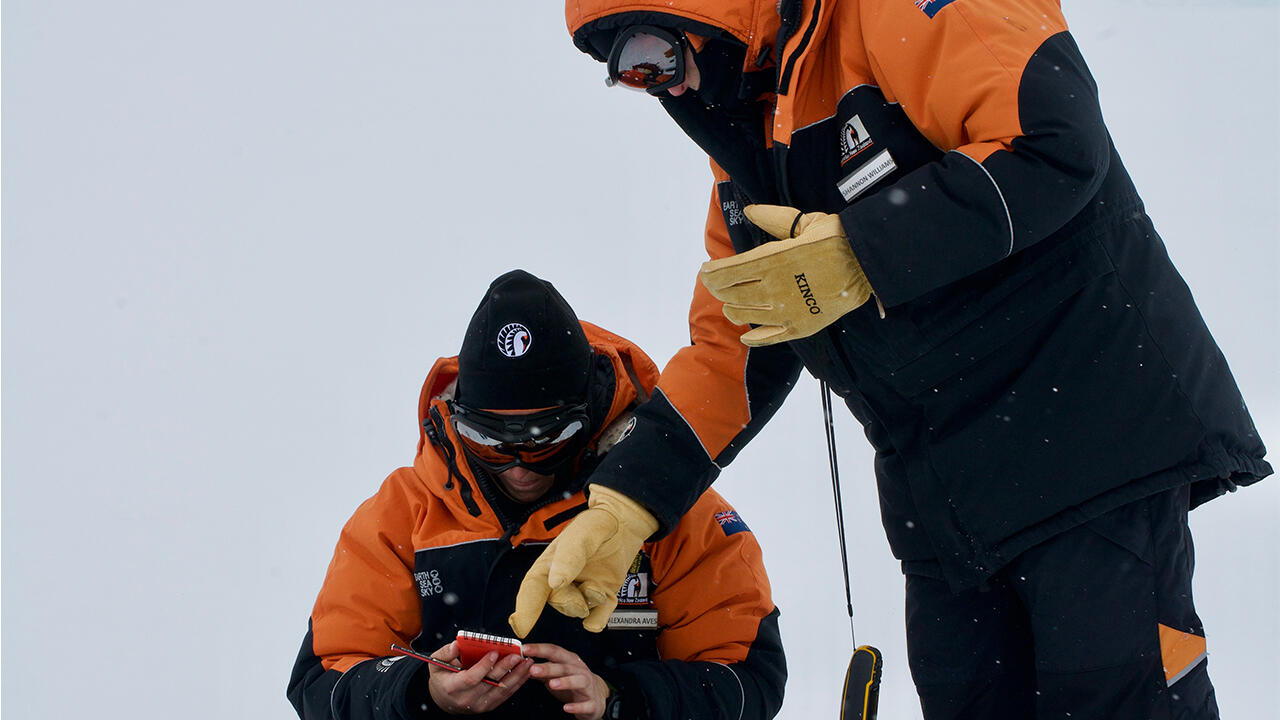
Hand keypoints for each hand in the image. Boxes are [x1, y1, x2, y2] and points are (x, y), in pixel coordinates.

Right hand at [425, 641, 533, 714]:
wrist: (444, 700)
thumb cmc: (442, 678)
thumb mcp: (436, 663)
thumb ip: (445, 652)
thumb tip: (457, 644)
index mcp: (452, 687)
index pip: (471, 678)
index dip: (484, 665)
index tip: (495, 652)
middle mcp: (467, 699)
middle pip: (490, 683)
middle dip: (505, 668)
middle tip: (517, 655)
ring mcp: (479, 705)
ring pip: (501, 690)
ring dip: (517, 676)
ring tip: (527, 662)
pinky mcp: (488, 706)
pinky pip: (505, 695)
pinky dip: (517, 683)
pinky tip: (525, 672)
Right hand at [509, 484, 657, 636]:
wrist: (625, 523)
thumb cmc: (598, 524)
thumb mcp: (582, 533)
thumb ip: (568, 556)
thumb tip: (554, 583)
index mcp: (550, 564)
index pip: (532, 589)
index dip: (524, 610)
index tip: (520, 627)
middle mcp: (564, 580)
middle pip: (558, 602)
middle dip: (569, 602)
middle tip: (586, 588)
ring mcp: (583, 590)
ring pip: (578, 610)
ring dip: (589, 602)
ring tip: (598, 585)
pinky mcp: (602, 597)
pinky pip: (596, 619)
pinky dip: (598, 619)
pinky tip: (604, 605)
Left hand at [523, 642, 610, 719]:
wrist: (596, 697)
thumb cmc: (573, 682)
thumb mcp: (557, 674)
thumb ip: (542, 670)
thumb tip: (523, 665)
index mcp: (570, 661)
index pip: (554, 651)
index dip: (540, 649)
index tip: (525, 649)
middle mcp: (579, 670)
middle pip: (565, 667)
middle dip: (549, 667)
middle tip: (533, 669)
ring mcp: (587, 686)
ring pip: (578, 681)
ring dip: (565, 682)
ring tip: (551, 684)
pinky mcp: (592, 703)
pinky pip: (585, 705)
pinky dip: (576, 706)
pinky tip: (566, 708)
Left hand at [699, 203, 873, 345]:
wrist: (867, 263)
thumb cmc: (835, 238)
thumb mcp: (804, 222)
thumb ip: (772, 218)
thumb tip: (748, 211)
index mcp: (769, 261)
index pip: (722, 274)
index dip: (709, 273)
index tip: (706, 270)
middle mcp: (772, 289)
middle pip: (728, 295)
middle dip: (719, 289)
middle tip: (720, 283)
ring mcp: (784, 311)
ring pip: (742, 315)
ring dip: (732, 308)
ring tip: (732, 303)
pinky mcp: (799, 327)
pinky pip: (766, 338)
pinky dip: (752, 337)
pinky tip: (747, 333)